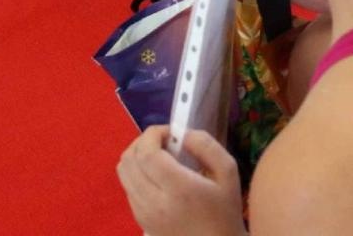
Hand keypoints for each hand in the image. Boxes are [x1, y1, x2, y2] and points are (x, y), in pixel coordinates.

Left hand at [116, 126, 244, 235]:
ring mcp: (143, 213)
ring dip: (137, 156)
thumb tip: (183, 133)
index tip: (170, 132)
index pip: (147, 154)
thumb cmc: (225, 210)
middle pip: (129, 160)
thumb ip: (207, 146)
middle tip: (164, 140)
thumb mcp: (229, 172)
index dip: (152, 134)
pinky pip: (127, 187)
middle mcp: (154, 202)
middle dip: (143, 141)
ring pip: (123, 173)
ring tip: (158, 155)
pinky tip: (156, 175)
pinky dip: (136, 172)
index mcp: (179, 189)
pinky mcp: (139, 220)